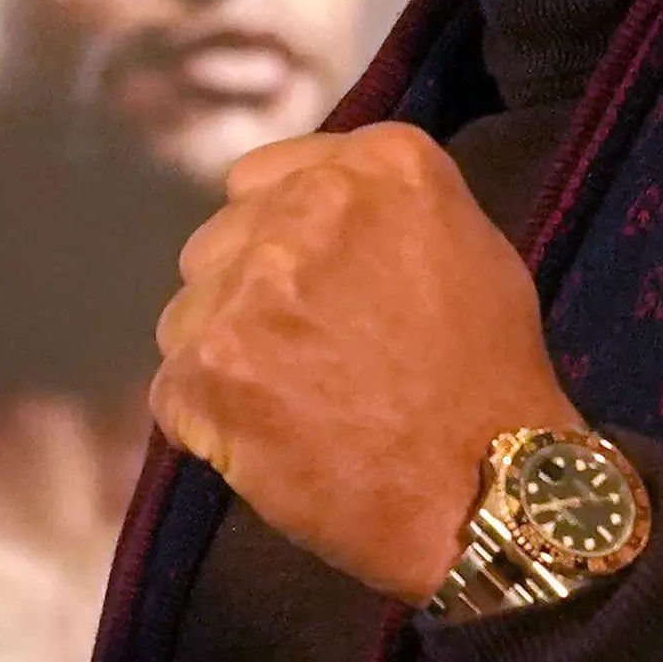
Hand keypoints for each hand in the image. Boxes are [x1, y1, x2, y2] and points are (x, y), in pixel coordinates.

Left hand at [152, 126, 579, 603]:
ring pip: (188, 313)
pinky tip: (266, 443)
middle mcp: (304, 210)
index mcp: (375, 169)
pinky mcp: (208, 367)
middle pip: (218, 243)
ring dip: (222, 357)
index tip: (301, 283)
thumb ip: (378, 209)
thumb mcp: (467, 249)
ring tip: (291, 406)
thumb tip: (305, 206)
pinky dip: (207, 422)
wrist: (487, 492)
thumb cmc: (489, 379)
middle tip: (303, 355)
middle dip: (244, 295)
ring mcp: (248, 290)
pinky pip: (173, 388)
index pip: (259, 178)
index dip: (272, 236)